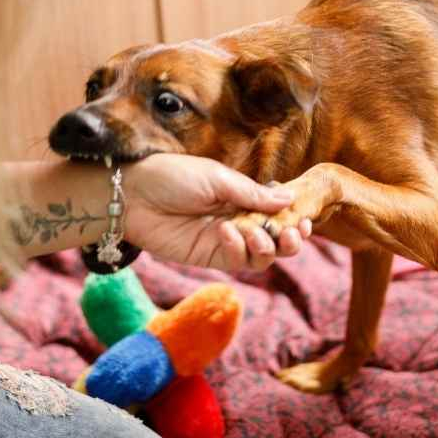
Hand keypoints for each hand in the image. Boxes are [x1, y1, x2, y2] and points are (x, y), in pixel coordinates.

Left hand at [122, 153, 312, 270]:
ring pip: (262, 256)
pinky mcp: (209, 257)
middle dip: (291, 239)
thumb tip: (290, 197)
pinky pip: (237, 262)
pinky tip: (227, 233)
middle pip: (277, 239)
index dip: (295, 218)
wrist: (133, 194)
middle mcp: (239, 219)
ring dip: (268, 247)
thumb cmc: (173, 176)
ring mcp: (225, 241)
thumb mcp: (218, 178)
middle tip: (294, 233)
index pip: (278, 212)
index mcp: (242, 196)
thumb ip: (253, 193)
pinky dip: (239, 250)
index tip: (305, 218)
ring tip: (257, 234)